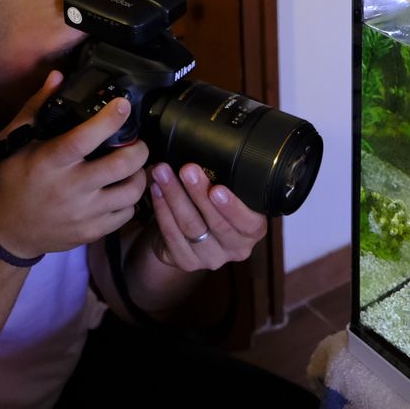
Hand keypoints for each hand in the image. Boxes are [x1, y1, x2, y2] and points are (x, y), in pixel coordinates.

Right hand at [0, 72, 149, 258]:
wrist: (7, 232)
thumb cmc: (12, 181)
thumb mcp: (14, 141)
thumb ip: (36, 107)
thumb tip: (58, 76)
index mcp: (49, 162)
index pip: (83, 138)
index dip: (108, 120)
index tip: (123, 105)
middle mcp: (69, 189)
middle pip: (121, 165)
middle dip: (139, 149)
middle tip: (136, 143)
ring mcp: (83, 214)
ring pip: (132, 191)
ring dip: (139, 175)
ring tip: (132, 167)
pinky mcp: (91, 232)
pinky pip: (127, 214)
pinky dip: (130, 200)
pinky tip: (121, 191)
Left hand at [145, 162, 267, 271]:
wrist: (191, 230)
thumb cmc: (213, 204)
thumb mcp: (227, 191)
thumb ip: (227, 179)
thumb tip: (212, 146)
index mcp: (253, 229)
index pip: (248, 222)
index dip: (232, 207)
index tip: (217, 187)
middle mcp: (237, 248)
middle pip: (217, 223)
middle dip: (198, 193)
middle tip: (187, 170)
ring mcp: (211, 258)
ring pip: (191, 227)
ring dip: (175, 196)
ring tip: (163, 173)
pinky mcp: (187, 262)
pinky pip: (172, 235)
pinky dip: (162, 210)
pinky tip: (156, 190)